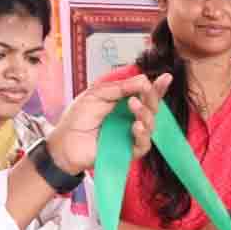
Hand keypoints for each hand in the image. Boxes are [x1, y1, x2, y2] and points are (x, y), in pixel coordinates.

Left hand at [45, 72, 171, 173]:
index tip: (166, 78)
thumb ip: (119, 88)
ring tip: (134, 106)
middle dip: (153, 99)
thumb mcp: (96, 95)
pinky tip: (136, 126)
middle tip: (145, 92)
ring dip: (146, 114)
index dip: (157, 87)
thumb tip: (144, 80)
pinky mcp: (128, 151)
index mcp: (124, 103)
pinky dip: (142, 135)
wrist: (64, 143)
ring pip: (151, 125)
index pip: (145, 94)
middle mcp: (131, 118)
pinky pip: (143, 145)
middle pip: (152, 109)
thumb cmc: (77, 119)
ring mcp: (130, 135)